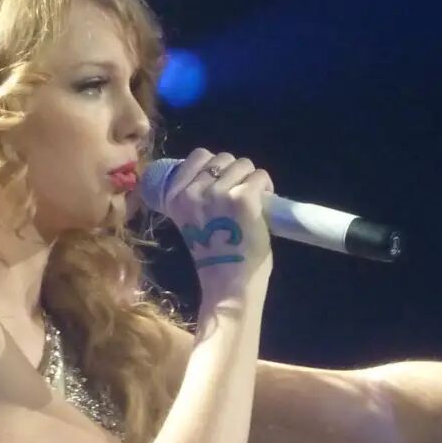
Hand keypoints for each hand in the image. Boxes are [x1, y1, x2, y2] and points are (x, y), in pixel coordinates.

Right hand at [163, 149, 273, 299]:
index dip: (215, 167)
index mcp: (175, 196)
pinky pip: (260, 177)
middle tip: (240, 199)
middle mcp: (194, 191)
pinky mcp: (243, 199)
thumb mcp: (191, 222)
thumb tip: (217, 175)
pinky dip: (266, 187)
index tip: (222, 186)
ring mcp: (219, 193)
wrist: (228, 286)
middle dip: (235, 174)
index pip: (198, 156)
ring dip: (252, 180)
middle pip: (223, 158)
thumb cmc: (213, 260)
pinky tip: (263, 205)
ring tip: (253, 203)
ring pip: (243, 164)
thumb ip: (197, 198)